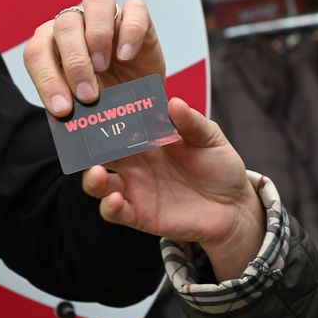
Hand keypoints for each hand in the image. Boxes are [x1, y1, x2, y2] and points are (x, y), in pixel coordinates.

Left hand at [22, 0, 167, 115]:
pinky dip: (130, 30)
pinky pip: (134, 8)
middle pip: (65, 24)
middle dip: (75, 62)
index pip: (38, 52)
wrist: (137, 96)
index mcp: (54, 43)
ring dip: (97, 35)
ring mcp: (107, 15)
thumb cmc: (106, 95)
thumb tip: (67, 116)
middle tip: (87, 94)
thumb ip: (72, 105)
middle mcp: (78, 23)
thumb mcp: (84, 105)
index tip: (62, 108)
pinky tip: (127, 55)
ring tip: (103, 66)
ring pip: (95, 0)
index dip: (47, 80)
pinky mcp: (137, 16)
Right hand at [79, 100, 262, 277]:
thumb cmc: (220, 167)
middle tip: (83, 138)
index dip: (107, 115)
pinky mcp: (140, 215)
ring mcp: (135, 189)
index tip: (97, 106)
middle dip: (88, 145)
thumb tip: (174, 102)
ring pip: (98, 182)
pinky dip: (109, 206)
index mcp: (148, 138)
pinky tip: (115, 199)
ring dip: (92, 177)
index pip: (120, 123)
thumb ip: (192, 123)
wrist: (234, 207)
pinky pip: (114, 211)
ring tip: (97, 172)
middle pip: (101, 152)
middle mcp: (135, 163)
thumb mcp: (211, 139)